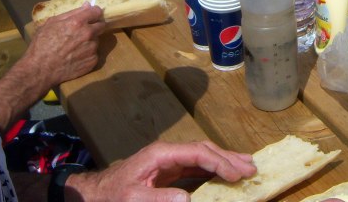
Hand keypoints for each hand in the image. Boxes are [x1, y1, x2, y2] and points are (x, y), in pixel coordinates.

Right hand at [24, 4, 106, 88]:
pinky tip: (75, 57)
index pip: (96, 12)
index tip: (91, 15)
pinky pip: (94, 54)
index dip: (94, 13)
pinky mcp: (92, 61)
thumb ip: (71, 13)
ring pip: (96, 40)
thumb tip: (87, 5)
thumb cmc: (41, 44)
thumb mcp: (51, 23)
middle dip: (94, 26)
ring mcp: (92, 48)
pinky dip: (87, 55)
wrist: (40, 69)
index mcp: (78, 22)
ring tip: (74, 48)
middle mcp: (88, 34)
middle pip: (101, 25)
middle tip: (82, 32)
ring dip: (89, 42)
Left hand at [66, 140, 255, 201]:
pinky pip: (197, 167)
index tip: (236, 174)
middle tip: (251, 168)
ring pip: (203, 156)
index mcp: (161, 154)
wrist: (95, 193)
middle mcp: (169, 153)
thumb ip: (159, 199)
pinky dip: (214, 169)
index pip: (197, 153)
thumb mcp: (133, 199)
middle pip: (204, 150)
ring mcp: (170, 161)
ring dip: (225, 161)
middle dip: (228, 158)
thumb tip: (189, 198)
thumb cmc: (112, 195)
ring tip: (247, 166)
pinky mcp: (170, 171)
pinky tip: (226, 174)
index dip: (219, 162)